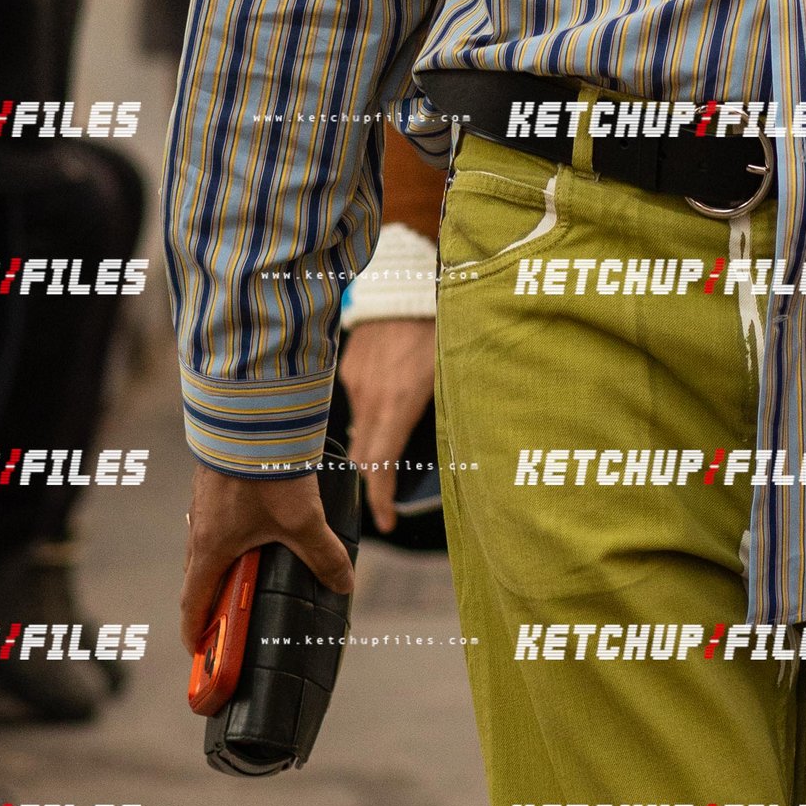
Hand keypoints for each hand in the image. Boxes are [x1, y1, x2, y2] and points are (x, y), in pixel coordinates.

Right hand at [182, 458, 354, 654]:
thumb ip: (324, 555)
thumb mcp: (303, 520)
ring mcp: (204, 505)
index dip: (194, 631)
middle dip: (210, 602)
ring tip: (249, 575)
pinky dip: (228, 538)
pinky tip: (253, 530)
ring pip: (206, 547)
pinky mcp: (214, 484)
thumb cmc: (264, 470)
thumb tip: (342, 583)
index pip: (194, 602)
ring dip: (220, 567)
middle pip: (198, 577)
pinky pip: (214, 522)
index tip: (196, 650)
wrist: (248, 414)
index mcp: (212, 549)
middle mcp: (200, 530)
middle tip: (229, 618)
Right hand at [337, 318, 436, 535]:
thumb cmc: (438, 328)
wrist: (404, 283)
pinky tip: (385, 411)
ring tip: (388, 460)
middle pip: (363, 457)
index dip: (381, 499)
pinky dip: (368, 418)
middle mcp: (371, 399)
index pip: (380, 466)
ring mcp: (355, 384)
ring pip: (359, 431)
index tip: (386, 522)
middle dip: (374, 484)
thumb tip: (456, 448)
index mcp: (398, 404)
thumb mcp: (454, 374)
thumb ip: (449, 413)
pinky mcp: (348, 370)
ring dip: (371, 450)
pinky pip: (356, 405)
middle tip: (386, 503)